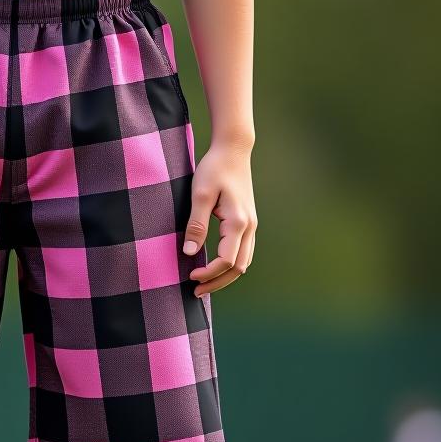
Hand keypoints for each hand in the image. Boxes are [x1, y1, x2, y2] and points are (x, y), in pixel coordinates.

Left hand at [183, 141, 256, 295]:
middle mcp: (249, 227)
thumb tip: (188, 253)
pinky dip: (230, 266)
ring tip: (203, 284)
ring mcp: (251, 225)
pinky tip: (214, 268)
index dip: (208, 273)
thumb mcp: (200, 194)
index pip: (226, 261)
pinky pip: (243, 253)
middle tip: (195, 291)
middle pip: (237, 268)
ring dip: (225, 277)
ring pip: (243, 262)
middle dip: (217, 282)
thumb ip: (196, 224)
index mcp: (237, 222)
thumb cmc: (214, 169)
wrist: (233, 150)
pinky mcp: (247, 222)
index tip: (189, 276)